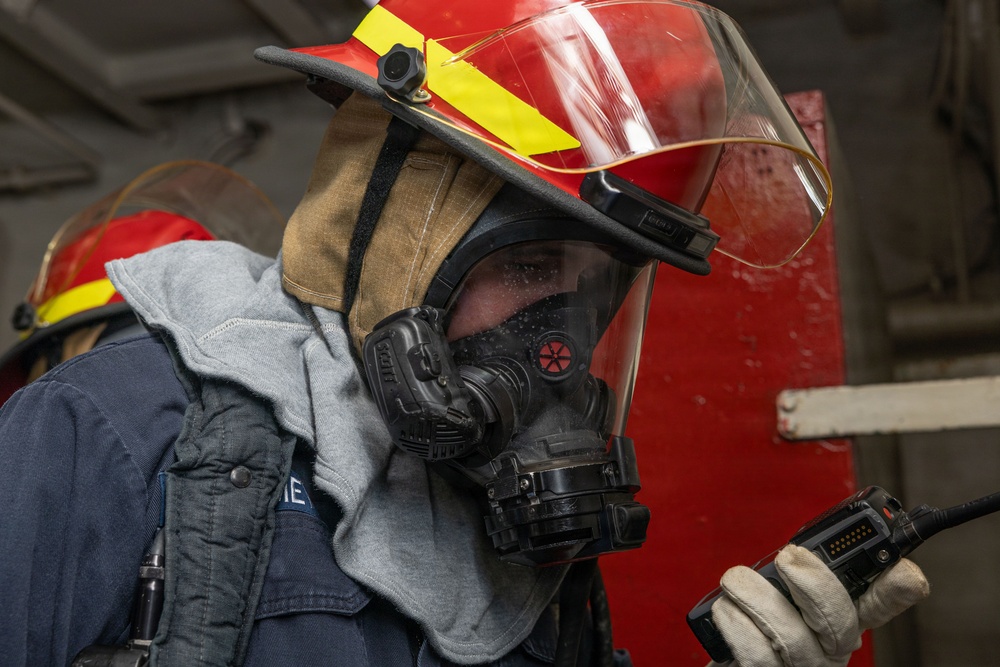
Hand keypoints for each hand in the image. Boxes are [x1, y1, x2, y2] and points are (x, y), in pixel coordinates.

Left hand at [706, 544, 928, 665]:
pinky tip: (727, 611)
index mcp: (837, 625)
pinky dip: (735, 623)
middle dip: (814, 584)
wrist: (728, 664)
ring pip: (791, 637)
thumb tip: (799, 551)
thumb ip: (796, 577)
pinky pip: (756, 654)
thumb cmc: (754, 627)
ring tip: (735, 582)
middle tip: (788, 557)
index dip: (896, 591)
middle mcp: (827, 654)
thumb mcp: (780, 596)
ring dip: (757, 598)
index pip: (879, 606)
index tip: (907, 573)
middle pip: (840, 624)